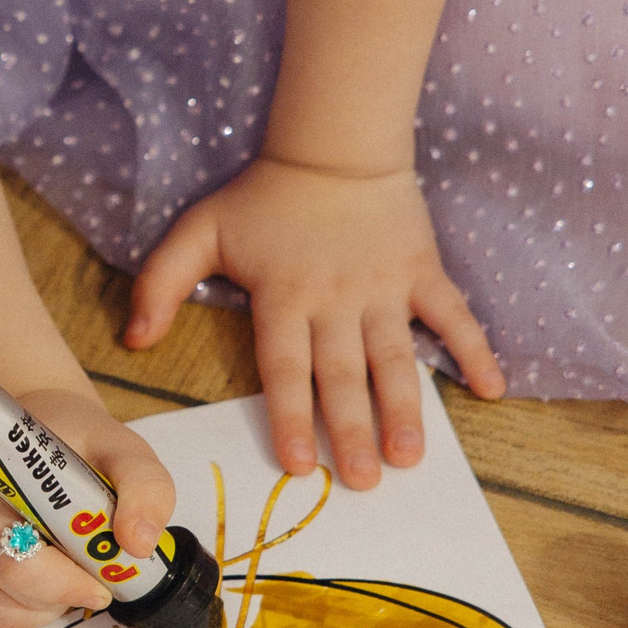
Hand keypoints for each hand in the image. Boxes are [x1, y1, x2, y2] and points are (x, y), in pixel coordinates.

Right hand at [0, 387, 175, 627]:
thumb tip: (138, 543)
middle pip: (12, 595)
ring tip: (57, 568)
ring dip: (41, 607)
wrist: (28, 436)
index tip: (101, 583)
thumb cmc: (76, 445)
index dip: (67, 584)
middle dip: (62, 596)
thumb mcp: (125, 453)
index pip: (21, 562)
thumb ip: (145, 489)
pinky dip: (14, 614)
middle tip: (85, 571)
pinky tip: (33, 584)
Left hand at [126, 157, 502, 487]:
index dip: (291, 415)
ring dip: (405, 408)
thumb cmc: (263, 197)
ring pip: (396, 357)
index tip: (298, 463)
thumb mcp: (198, 232)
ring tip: (411, 456)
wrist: (334, 147)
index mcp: (284, 297)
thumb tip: (133, 341)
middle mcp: (336, 300)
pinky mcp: (422, 272)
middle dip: (352, 430)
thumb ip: (160, 285)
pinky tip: (494, 390)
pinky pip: (453, 315)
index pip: (286, 367)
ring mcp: (384, 288)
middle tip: (362, 480)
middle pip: (343, 374)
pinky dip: (475, 350)